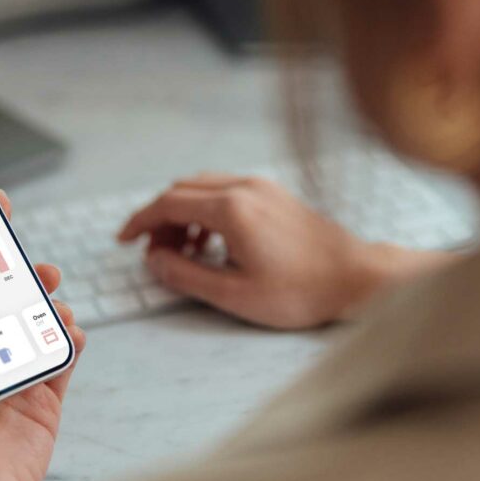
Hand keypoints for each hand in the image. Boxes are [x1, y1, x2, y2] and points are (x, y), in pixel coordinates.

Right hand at [118, 174, 451, 328]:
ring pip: (204, 186)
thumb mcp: (234, 294)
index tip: (124, 240)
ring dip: (183, 212)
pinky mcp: (275, 193)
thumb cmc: (301, 291)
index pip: (168, 203)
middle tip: (156, 252)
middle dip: (160, 218)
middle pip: (183, 189)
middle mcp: (245, 187)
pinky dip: (207, 208)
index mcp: (231, 209)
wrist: (355, 277)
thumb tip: (154, 259)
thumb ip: (186, 275)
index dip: (140, 222)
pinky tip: (213, 241)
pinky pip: (227, 189)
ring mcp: (263, 186)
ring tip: (183, 250)